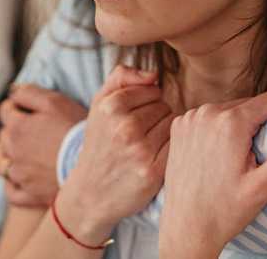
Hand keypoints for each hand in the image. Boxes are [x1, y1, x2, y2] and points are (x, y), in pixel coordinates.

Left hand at [0, 84, 86, 206]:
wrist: (93, 166)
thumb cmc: (74, 129)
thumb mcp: (54, 102)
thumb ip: (28, 93)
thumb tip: (11, 91)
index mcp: (16, 127)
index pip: (5, 111)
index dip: (18, 106)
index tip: (32, 109)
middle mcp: (12, 151)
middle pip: (3, 136)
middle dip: (14, 130)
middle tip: (35, 130)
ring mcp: (19, 176)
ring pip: (3, 164)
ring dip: (10, 156)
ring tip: (26, 154)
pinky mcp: (29, 195)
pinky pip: (11, 191)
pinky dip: (13, 184)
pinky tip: (22, 178)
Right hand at [54, 65, 173, 245]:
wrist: (90, 192)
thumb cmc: (100, 142)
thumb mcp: (99, 104)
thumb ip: (121, 77)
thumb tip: (154, 75)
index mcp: (110, 107)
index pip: (152, 89)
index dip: (146, 101)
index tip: (133, 115)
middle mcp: (125, 128)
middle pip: (164, 106)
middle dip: (155, 117)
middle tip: (138, 134)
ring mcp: (139, 151)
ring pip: (172, 125)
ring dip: (163, 133)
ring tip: (145, 145)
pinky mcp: (152, 172)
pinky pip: (176, 146)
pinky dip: (169, 150)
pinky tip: (154, 157)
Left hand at [159, 88, 266, 258]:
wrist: (186, 226)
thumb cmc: (226, 210)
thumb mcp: (263, 186)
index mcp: (231, 123)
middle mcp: (208, 113)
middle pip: (249, 103)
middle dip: (262, 118)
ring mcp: (190, 118)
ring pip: (228, 109)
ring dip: (239, 122)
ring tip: (243, 151)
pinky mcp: (179, 125)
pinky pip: (208, 117)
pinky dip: (217, 127)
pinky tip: (219, 151)